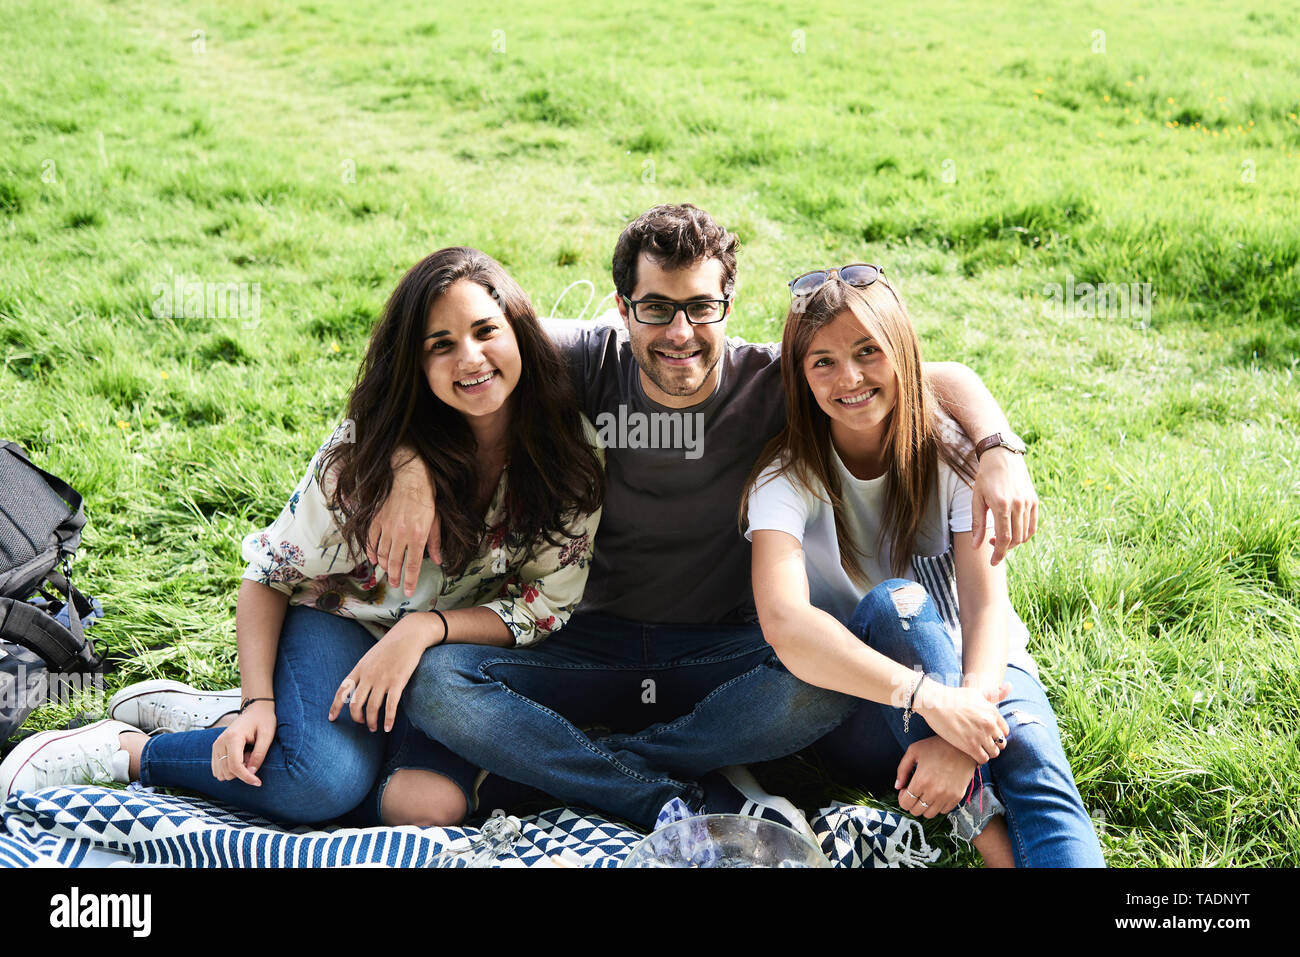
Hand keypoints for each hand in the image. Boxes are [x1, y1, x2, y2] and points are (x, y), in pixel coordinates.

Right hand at [211, 701, 276, 786]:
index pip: (235, 766)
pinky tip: (240, 758)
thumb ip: (259, 755)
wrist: (255, 710)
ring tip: (247, 756)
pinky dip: (230, 769)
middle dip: (243, 771)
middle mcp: (220, 742)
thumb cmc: (263, 720)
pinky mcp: (215, 749)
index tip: (258, 782)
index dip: (247, 777)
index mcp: (232, 737)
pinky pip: (218, 769)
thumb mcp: (267, 736)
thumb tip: (252, 773)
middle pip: (227, 772)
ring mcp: (216, 746)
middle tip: (253, 757)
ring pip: (221, 773)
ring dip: (236, 771)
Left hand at [329, 613, 442, 732]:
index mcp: (360, 668)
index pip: (342, 690)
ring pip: (371, 707)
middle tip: (362, 723)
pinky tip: (388, 727)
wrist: (409, 635)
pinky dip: (388, 719)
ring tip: (375, 728)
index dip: (335, 706)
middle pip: (355, 703)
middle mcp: (368, 675)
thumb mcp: (370, 657)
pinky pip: (390, 706)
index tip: (331, 719)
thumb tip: (357, 688)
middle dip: (357, 718)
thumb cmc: (391, 646)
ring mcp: (382, 679)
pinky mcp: (397, 682)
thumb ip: (363, 672)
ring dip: (372, 721)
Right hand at [367, 448, 439, 596]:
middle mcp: (400, 534)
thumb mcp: (436, 521)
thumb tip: (437, 561)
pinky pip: (372, 540)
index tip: (408, 592)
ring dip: (385, 567)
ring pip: (382, 554)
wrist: (410, 478)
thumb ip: (435, 543)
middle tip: (396, 586)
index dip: (410, 580)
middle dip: (396, 577)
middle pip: (395, 563)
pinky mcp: (378, 520)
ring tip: (388, 575)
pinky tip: (374, 560)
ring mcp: (387, 527)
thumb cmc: (426, 499)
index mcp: (417, 536)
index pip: (412, 565)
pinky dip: (372, 552)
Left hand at [895, 738, 976, 818]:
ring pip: (929, 814)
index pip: (905, 803)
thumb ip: (902, 770)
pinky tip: (937, 794)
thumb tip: (897, 786)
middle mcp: (934, 792)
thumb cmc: (938, 746)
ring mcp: (947, 796)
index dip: (902, 798)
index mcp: (921, 781)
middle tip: (914, 792)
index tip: (905, 790)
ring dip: (924, 806)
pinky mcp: (957, 797)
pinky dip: (938, 806)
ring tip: (925, 793)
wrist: (963, 747)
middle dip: (911, 803)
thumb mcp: (914, 751)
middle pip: (916, 811)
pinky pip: (944, 811)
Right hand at [915, 679, 1010, 763]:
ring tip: (976, 749)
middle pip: (1001, 743)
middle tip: (982, 743)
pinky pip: (983, 759)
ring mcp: (981, 735)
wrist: (934, 702)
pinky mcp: (970, 745)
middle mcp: (990, 723)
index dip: (996, 734)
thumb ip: (994, 693)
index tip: (987, 735)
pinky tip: (971, 753)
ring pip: (994, 753)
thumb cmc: (953, 696)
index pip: (1005, 731)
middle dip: (993, 744)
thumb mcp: (976, 692)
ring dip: (986, 752)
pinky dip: (979, 759)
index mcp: (992, 711)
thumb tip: (1009, 686)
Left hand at [970, 447, 1038, 565]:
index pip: (1004, 538)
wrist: (1002, 456)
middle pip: (1016, 539)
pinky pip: (1033, 525)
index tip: (993, 562)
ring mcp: (1029, 502)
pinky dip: (1024, 534)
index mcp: (1001, 505)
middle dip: (1004, 548)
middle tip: (991, 545)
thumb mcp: (976, 499)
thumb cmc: (985, 477)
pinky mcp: (1034, 500)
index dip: (999, 553)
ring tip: (1000, 537)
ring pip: (1025, 534)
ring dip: (1014, 542)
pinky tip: (1012, 532)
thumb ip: (977, 524)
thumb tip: (976, 547)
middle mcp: (1018, 504)